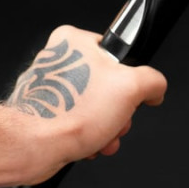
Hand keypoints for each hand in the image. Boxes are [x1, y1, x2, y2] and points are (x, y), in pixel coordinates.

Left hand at [7, 25, 166, 181]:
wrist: (33, 145)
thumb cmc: (70, 114)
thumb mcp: (131, 87)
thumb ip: (153, 81)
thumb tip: (155, 89)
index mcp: (74, 41)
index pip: (119, 56)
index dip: (130, 81)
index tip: (129, 97)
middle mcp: (59, 60)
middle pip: (110, 87)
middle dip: (118, 113)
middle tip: (115, 121)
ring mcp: (51, 87)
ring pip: (96, 108)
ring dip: (106, 128)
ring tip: (101, 137)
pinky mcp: (46, 110)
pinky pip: (80, 122)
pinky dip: (89, 136)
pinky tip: (88, 144)